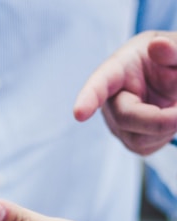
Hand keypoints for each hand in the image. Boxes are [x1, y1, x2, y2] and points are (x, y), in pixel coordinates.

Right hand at [74, 31, 176, 154]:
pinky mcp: (132, 142)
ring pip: (140, 138)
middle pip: (126, 118)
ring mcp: (118, 125)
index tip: (79, 114)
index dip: (87, 99)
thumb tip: (158, 46)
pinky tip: (171, 117)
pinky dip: (167, 133)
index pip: (98, 85)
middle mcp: (110, 102)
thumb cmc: (167, 60)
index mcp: (116, 70)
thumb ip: (172, 48)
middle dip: (159, 120)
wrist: (170, 78)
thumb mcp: (174, 47)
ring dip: (168, 125)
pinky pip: (149, 146)